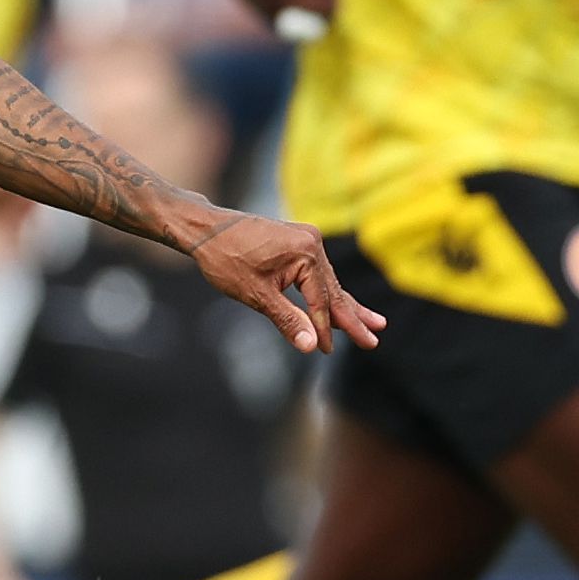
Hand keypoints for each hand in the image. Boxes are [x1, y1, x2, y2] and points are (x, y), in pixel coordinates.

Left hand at [187, 208, 383, 355]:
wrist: (204, 228)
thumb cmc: (225, 258)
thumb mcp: (255, 294)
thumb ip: (287, 319)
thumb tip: (311, 346)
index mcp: (306, 253)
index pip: (320, 301)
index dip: (323, 329)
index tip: (328, 351)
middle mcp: (312, 242)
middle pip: (332, 290)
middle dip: (352, 317)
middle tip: (374, 340)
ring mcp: (306, 239)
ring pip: (327, 282)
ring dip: (344, 305)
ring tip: (373, 323)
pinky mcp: (298, 241)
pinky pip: (316, 273)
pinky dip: (325, 291)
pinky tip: (341, 305)